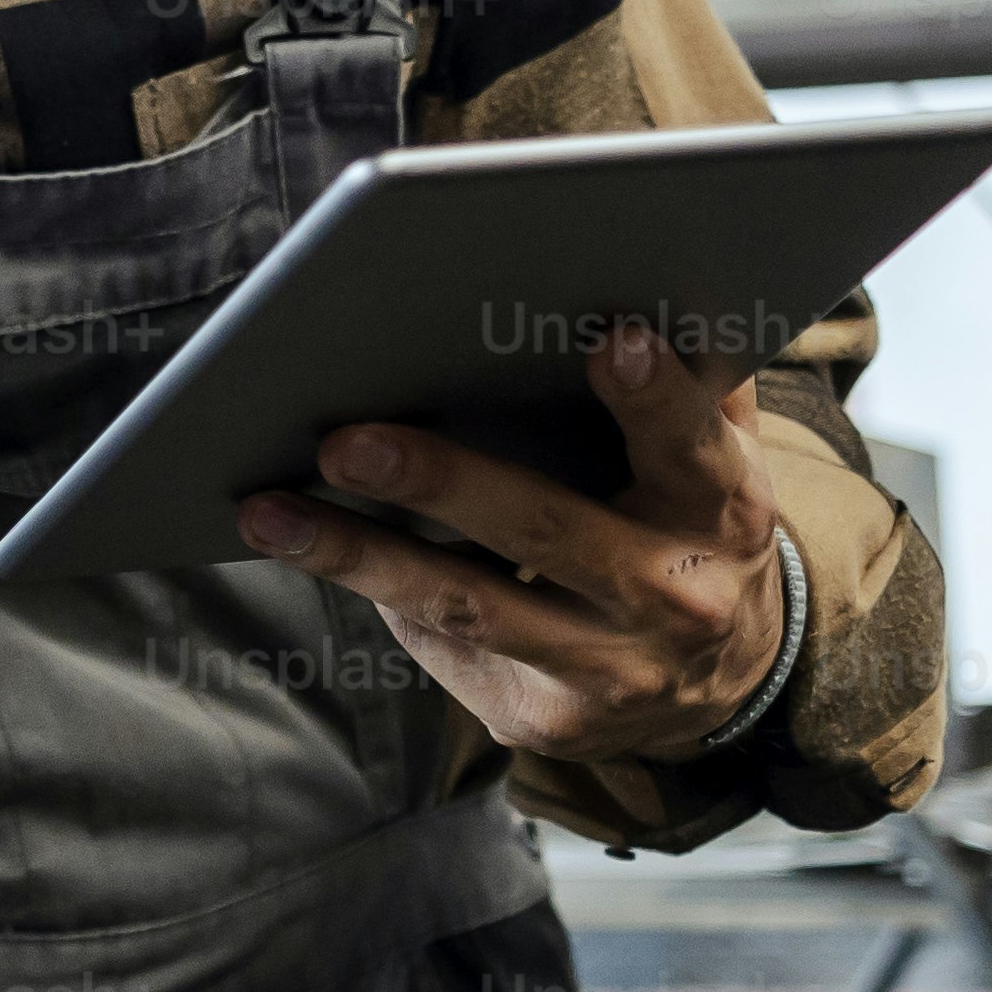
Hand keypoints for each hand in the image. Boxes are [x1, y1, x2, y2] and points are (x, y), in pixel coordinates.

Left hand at [236, 319, 793, 765]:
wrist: (722, 686)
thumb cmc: (687, 528)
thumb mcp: (711, 459)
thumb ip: (686, 380)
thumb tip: (635, 275)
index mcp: (722, 508)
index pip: (691, 444)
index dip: (652, 396)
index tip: (609, 338)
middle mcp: (676, 596)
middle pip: (547, 530)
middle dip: (441, 483)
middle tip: (345, 442)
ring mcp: (611, 669)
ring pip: (468, 605)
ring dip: (357, 556)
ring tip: (268, 513)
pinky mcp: (547, 717)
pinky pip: (446, 645)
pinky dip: (378, 592)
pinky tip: (308, 550)